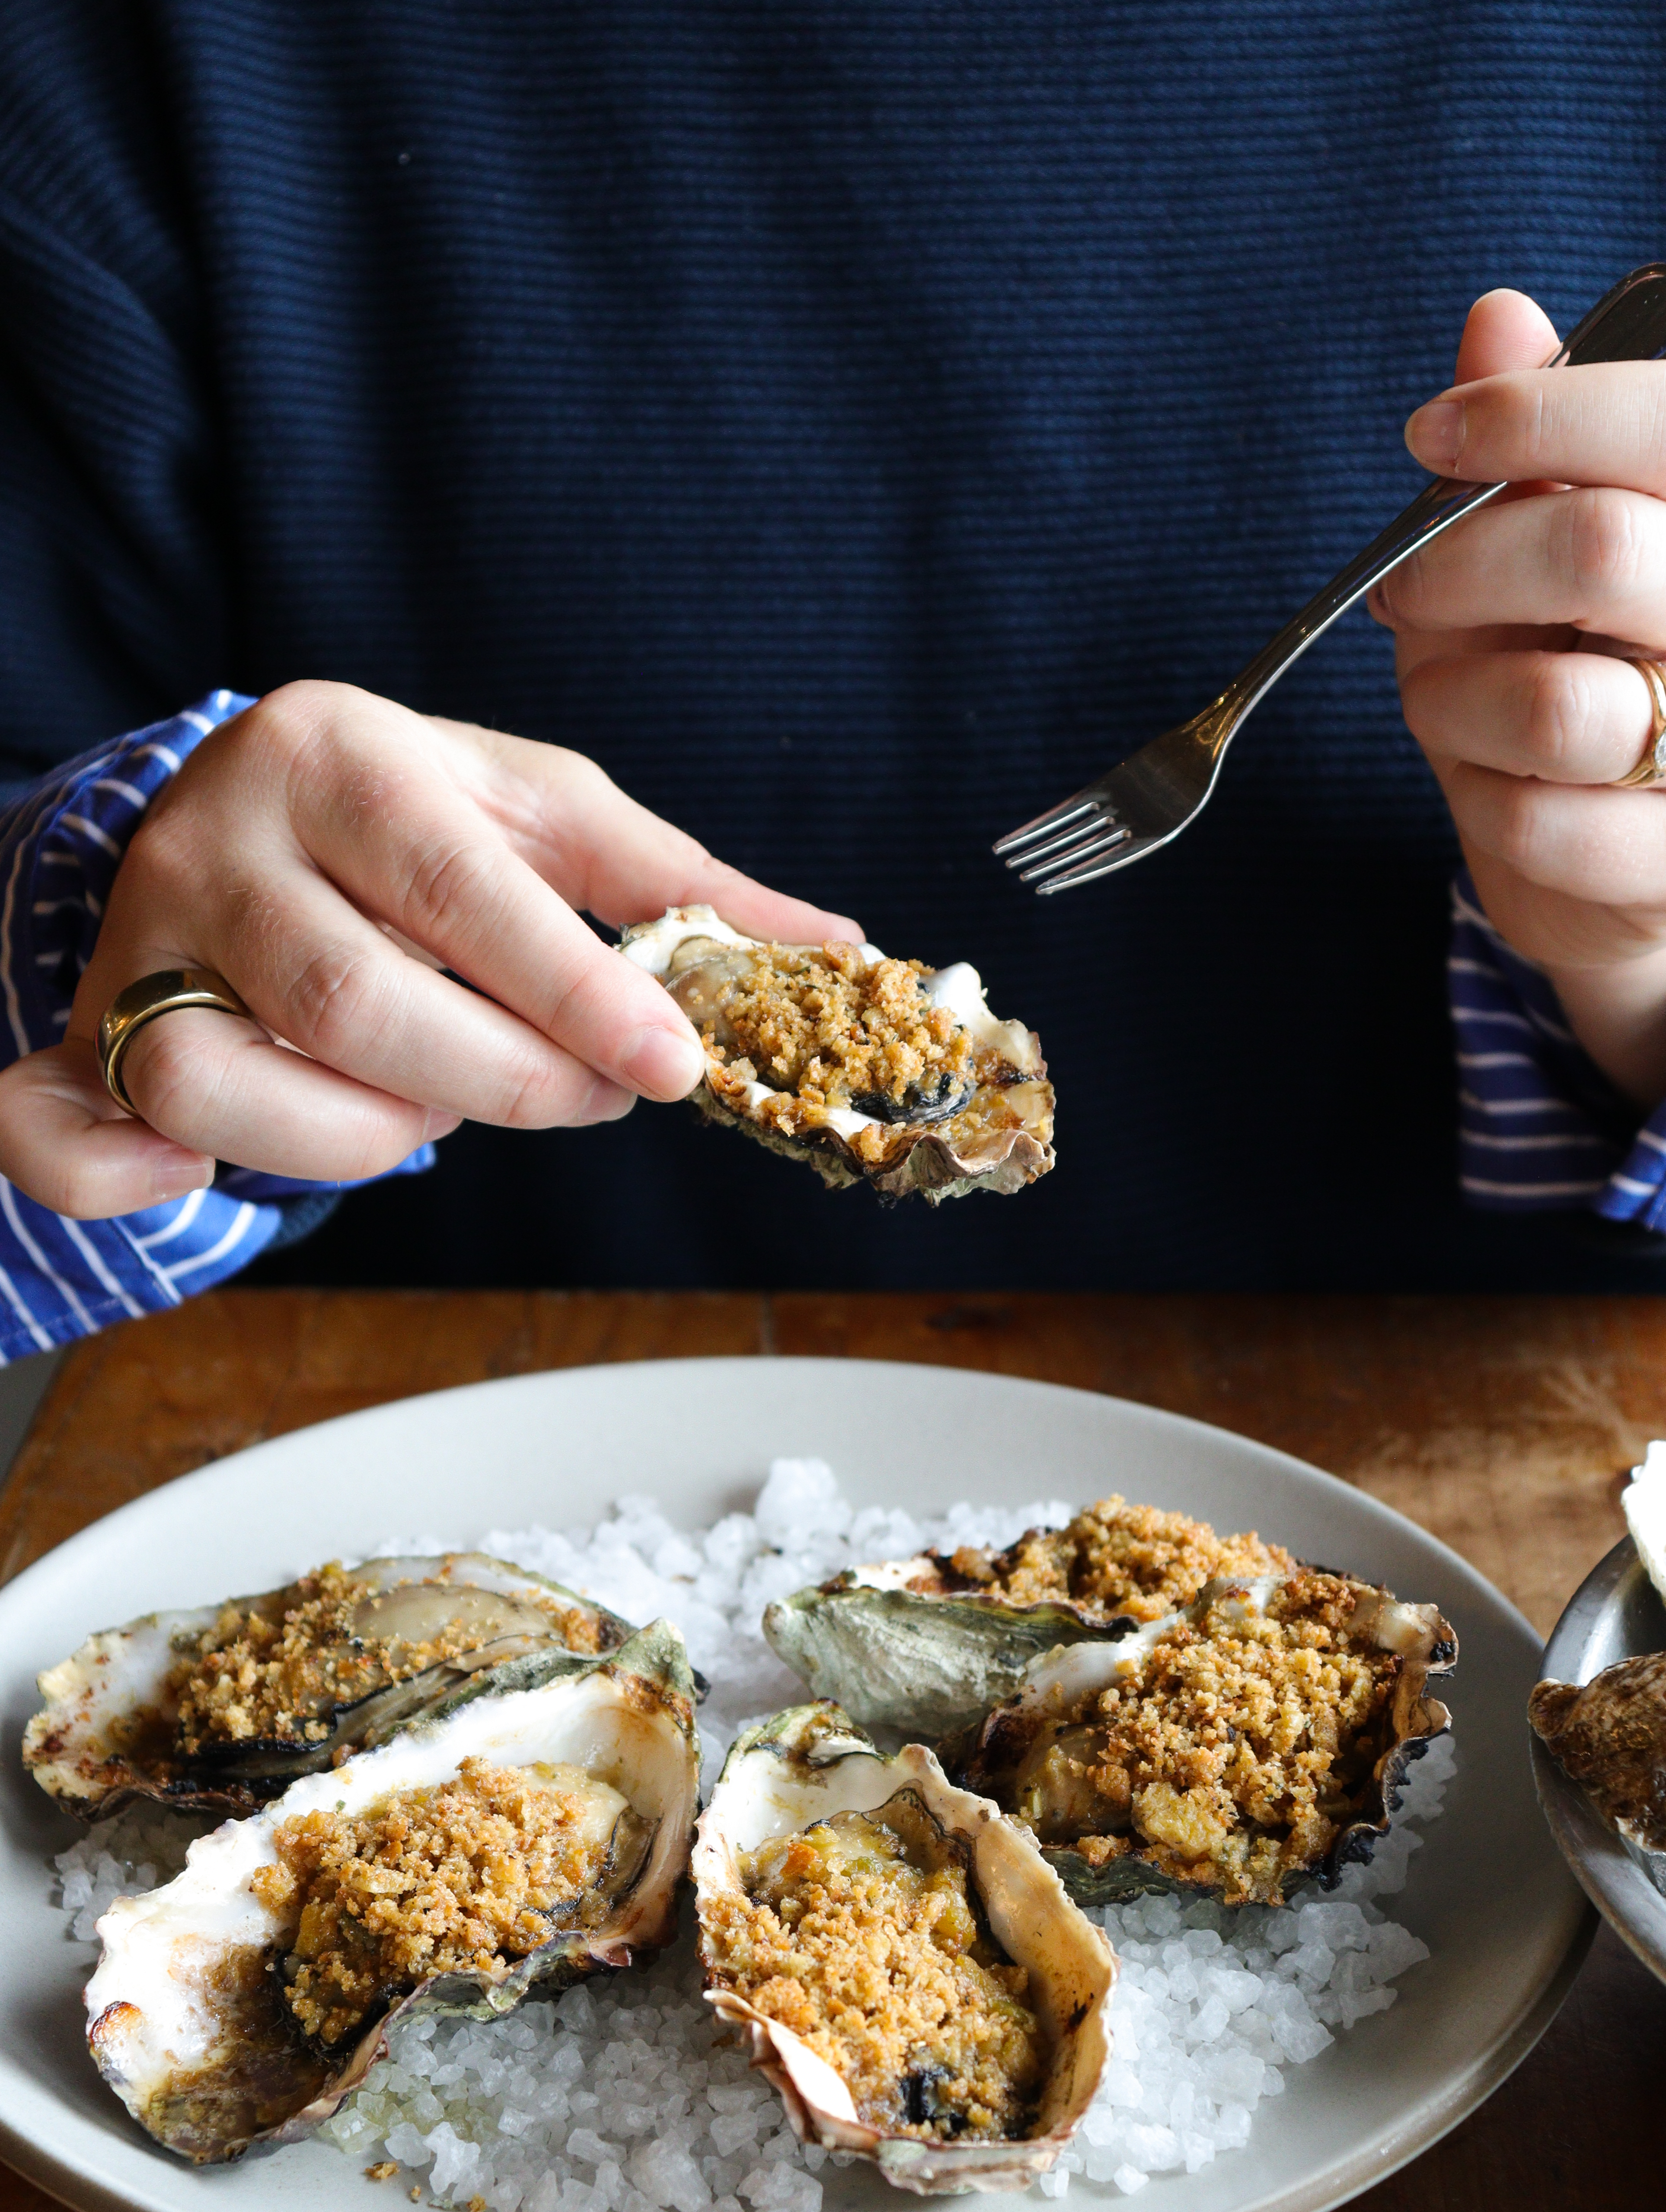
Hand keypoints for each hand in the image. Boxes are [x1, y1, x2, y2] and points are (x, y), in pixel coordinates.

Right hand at [0, 683, 861, 1216]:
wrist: (249, 804)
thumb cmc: (420, 819)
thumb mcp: (543, 815)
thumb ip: (673, 885)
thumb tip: (838, 947)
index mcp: (338, 755)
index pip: (458, 888)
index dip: (571, 990)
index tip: (673, 1062)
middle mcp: (215, 837)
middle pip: (353, 1001)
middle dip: (500, 1081)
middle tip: (586, 1095)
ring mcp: (137, 944)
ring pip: (227, 1084)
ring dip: (366, 1136)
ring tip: (432, 1101)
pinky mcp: (87, 1030)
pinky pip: (61, 1132)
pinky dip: (124, 1178)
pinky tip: (192, 1175)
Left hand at [1371, 288, 1665, 1105]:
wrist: (1624, 857)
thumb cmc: (1585, 671)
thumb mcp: (1546, 547)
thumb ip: (1536, 438)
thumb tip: (1499, 318)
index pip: (1659, 423)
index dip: (1529, 412)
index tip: (1434, 434)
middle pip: (1593, 549)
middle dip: (1456, 566)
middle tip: (1401, 587)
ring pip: (1552, 704)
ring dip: (1452, 700)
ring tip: (1443, 700)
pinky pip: (1538, 827)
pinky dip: (1476, 803)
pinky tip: (1487, 787)